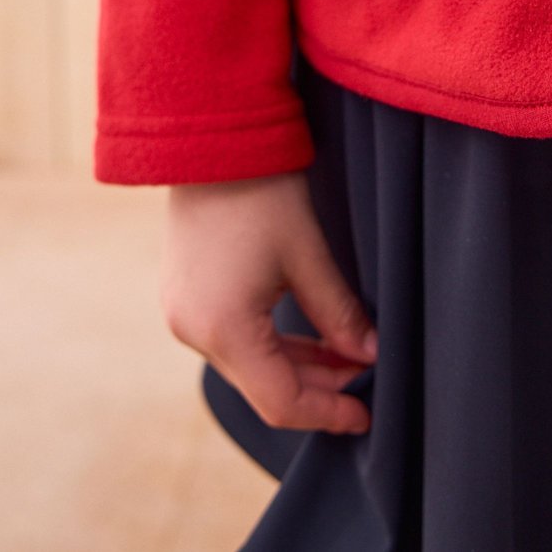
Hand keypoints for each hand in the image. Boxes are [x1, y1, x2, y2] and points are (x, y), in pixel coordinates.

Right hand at [159, 169, 377, 434]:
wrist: (209, 138)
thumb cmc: (260, 189)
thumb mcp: (308, 253)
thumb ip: (339, 312)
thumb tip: (369, 355)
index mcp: (222, 327)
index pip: (280, 401)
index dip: (327, 412)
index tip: (366, 413)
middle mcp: (192, 330)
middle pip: (262, 387)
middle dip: (317, 387)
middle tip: (365, 379)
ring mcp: (182, 313)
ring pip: (248, 364)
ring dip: (296, 364)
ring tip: (347, 354)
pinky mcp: (184, 295)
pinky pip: (231, 337)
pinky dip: (270, 343)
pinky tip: (309, 333)